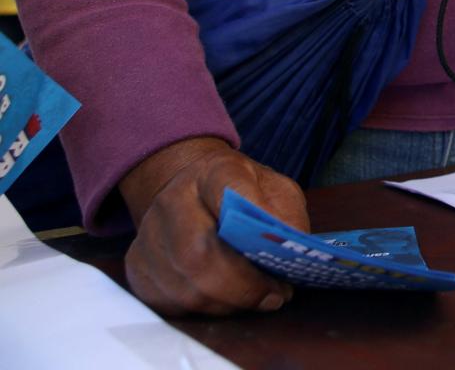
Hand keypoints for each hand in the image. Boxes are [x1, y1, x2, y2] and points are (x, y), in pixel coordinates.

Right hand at [117, 137, 308, 315]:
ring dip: (225, 303)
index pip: (229, 193)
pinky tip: (224, 301)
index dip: (255, 229)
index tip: (282, 256)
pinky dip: (202, 309)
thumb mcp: (275, 189)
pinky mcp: (137, 264)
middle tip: (272, 297)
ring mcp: (149, 232)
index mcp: (214, 171)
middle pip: (199, 255)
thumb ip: (286, 214)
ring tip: (253, 301)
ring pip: (184, 286)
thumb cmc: (242, 192)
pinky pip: (168, 301)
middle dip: (241, 287)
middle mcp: (173, 200)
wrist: (192, 187)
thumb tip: (290, 249)